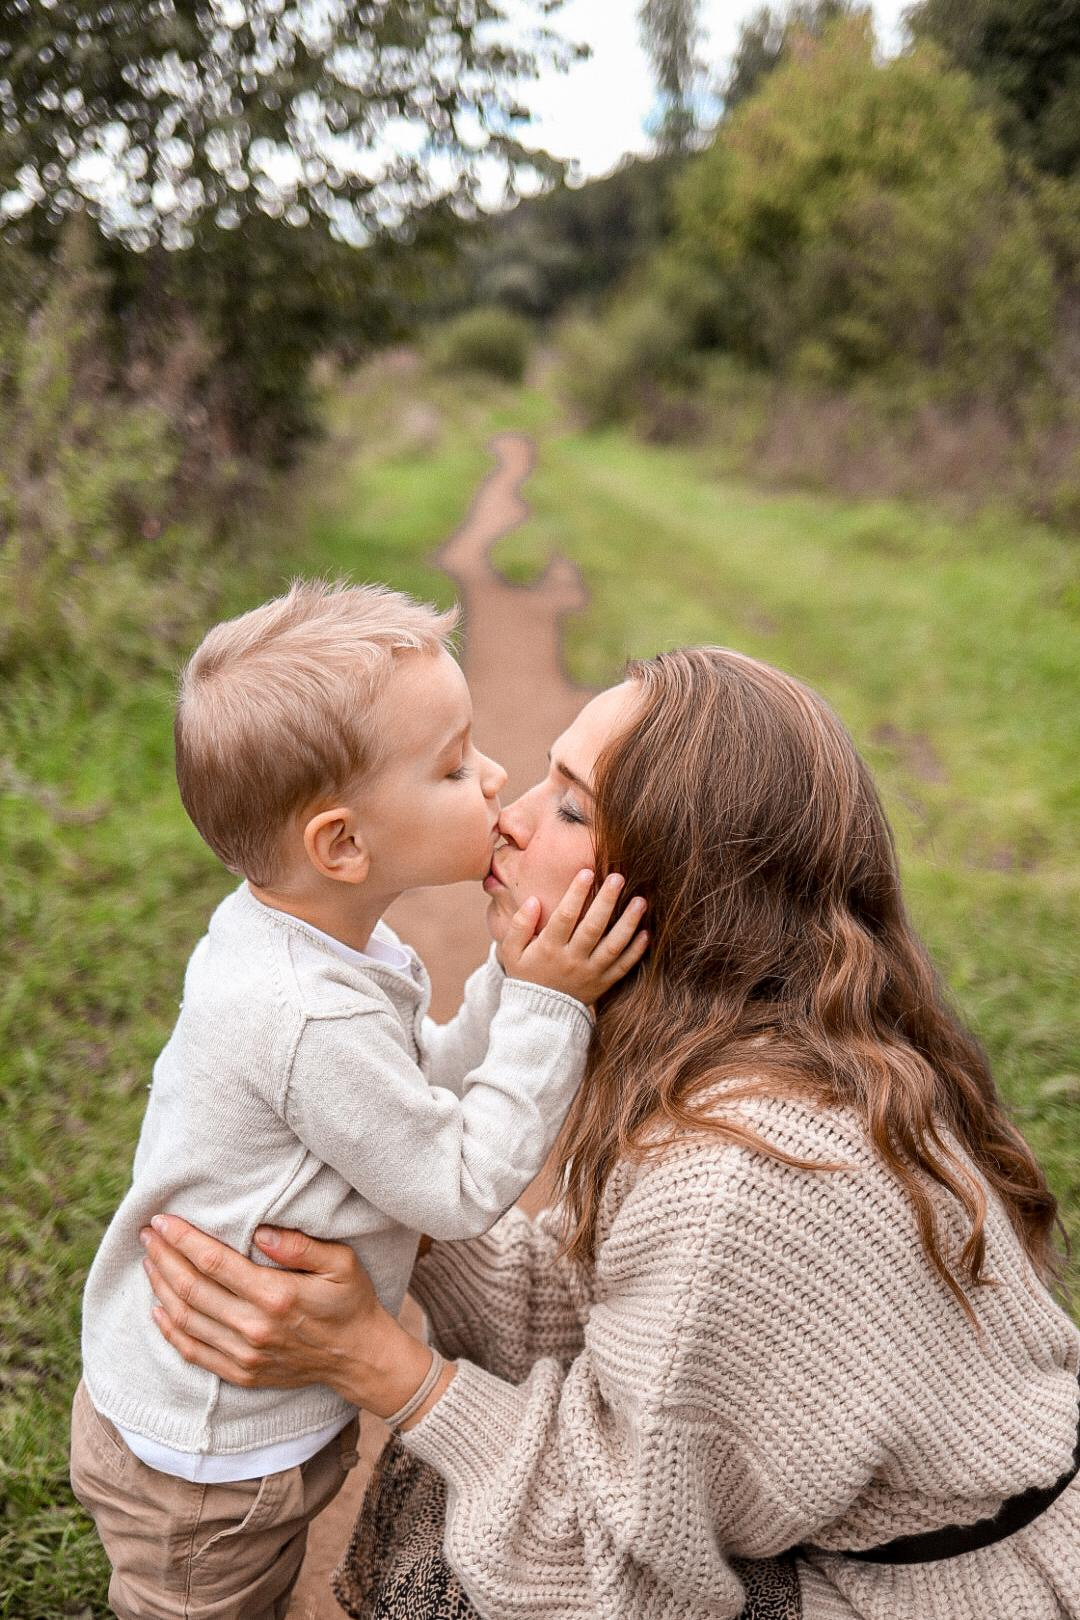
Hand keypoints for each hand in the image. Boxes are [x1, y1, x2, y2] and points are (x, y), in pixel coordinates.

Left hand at [140, 1216, 440, 1421]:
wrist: (359, 1356)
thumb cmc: (350, 1301)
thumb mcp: (341, 1263)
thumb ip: (301, 1246)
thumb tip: (260, 1232)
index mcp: (275, 1296)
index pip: (213, 1262)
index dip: (183, 1239)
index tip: (162, 1221)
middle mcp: (254, 1327)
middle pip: (191, 1288)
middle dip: (163, 1257)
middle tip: (146, 1234)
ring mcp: (245, 1355)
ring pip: (186, 1319)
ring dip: (161, 1287)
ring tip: (149, 1261)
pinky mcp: (241, 1373)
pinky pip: (193, 1352)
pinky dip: (170, 1330)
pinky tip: (158, 1308)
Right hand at [500, 869, 647, 1005]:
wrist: (539, 1015)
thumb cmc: (525, 975)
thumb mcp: (511, 952)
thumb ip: (519, 925)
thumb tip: (533, 900)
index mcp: (549, 948)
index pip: (564, 917)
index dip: (576, 893)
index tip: (586, 872)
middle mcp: (572, 960)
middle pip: (593, 927)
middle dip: (607, 901)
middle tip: (619, 877)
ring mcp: (590, 973)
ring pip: (613, 946)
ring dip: (628, 923)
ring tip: (640, 901)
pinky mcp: (603, 983)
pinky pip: (623, 967)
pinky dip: (636, 951)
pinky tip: (646, 932)